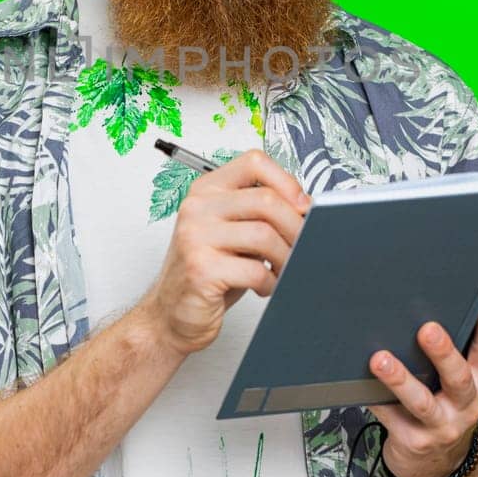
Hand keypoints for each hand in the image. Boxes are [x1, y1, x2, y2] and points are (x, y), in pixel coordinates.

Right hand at [139, 149, 310, 356]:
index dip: (287, 182)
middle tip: (304, 244)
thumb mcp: (232, 233)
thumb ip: (259, 215)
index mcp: (206, 190)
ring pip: (264, 234)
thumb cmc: (208, 272)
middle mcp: (197, 208)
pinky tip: (265, 286)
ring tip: (284, 269)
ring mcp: (195, 237)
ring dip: (286, 257)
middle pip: (266, 200)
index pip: (253, 162)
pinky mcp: (201, 269)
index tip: (302, 206)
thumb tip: (306, 209)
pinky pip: (255, 270)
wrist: (171, 314)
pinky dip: (271, 282)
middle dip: (295, 226)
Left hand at [365, 290, 477, 476]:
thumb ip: (453, 355)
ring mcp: (441, 426)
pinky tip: (360, 384)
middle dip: (443, 353)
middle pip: (458, 378)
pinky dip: (375, 398)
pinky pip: (391, 415)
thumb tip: (422, 309)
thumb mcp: (461, 384)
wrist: (438, 464)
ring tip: (380, 360)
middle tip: (428, 330)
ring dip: (399, 379)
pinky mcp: (414, 440)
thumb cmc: (446, 408)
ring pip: (421, 402)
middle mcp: (466, 405)